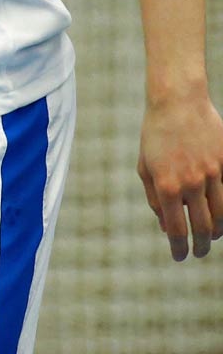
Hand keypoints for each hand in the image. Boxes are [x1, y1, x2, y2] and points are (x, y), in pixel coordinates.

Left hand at [138, 88, 222, 259]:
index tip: (180, 257)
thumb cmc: (155, 136)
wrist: (177, 103)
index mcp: (166, 185)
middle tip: (198, 252)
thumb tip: (167, 227)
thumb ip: (155, 199)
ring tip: (211, 236)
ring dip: (216, 231)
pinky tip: (220, 215)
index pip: (176, 230)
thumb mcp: (145, 167)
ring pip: (222, 215)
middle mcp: (191, 183)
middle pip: (202, 228)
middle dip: (201, 246)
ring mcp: (213, 174)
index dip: (179, 248)